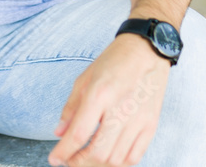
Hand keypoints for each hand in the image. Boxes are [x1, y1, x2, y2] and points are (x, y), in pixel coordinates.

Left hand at [48, 34, 170, 166]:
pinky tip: (108, 155)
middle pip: (98, 153)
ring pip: (116, 160)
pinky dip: (118, 163)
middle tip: (69, 159)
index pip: (79, 134)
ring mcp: (139, 120)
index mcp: (99, 94)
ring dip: (98, 163)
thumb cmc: (114, 61)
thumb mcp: (85, 78)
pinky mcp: (151, 125)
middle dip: (79, 162)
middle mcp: (120, 110)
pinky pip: (134, 157)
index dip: (63, 152)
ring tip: (87, 157)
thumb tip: (59, 133)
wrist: (147, 50)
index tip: (54, 159)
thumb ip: (71, 107)